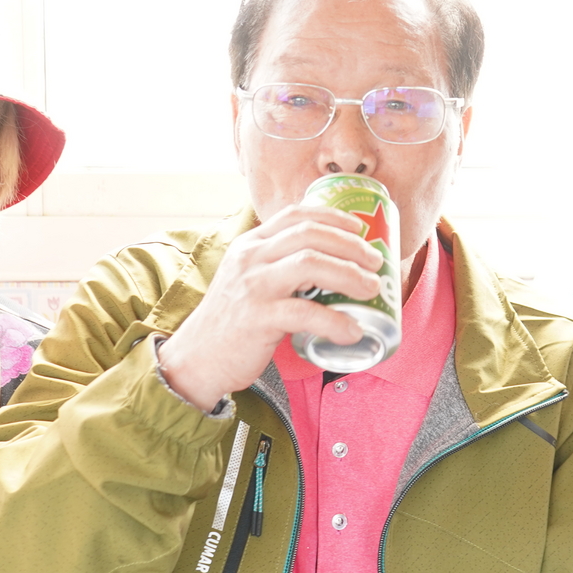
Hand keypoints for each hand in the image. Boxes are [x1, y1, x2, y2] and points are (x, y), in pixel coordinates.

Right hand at [156, 205, 383, 408]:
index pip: (294, 215)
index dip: (333, 217)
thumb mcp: (247, 280)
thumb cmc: (232, 321)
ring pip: (311, 264)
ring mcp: (253, 286)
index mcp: (250, 245)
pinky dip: (336, 322)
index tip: (359, 227)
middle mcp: (250, 258)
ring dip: (350, 274)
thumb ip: (277, 267)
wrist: (197, 358)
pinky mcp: (258, 318)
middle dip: (351, 245)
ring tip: (371, 289)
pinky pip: (306, 313)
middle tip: (376, 263)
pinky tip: (352, 331)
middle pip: (310, 235)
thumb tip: (328, 265)